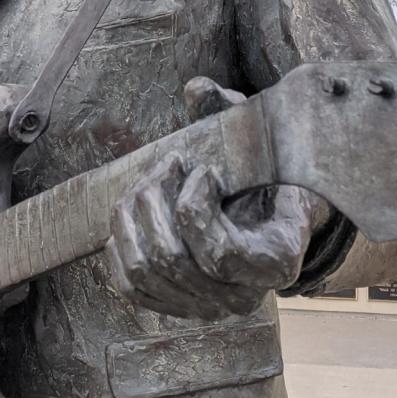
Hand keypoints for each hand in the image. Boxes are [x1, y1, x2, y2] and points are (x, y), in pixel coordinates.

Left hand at [105, 76, 325, 319]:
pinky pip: (130, 287)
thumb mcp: (256, 141)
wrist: (263, 216)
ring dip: (133, 216)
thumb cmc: (261, 176)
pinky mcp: (174, 308)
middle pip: (173, 259)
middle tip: (166, 163)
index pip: (221, 254)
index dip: (198, 207)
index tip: (202, 170)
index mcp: (277, 261)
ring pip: (145, 270)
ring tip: (145, 181)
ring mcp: (207, 307)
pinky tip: (129, 212)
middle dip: (156, 201)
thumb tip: (197, 89)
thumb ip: (230, 111)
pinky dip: (120, 245)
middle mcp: (242, 296)